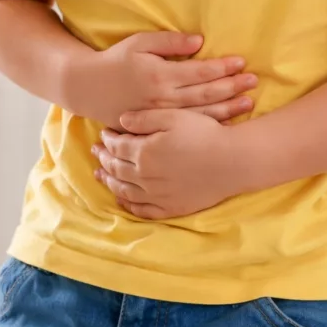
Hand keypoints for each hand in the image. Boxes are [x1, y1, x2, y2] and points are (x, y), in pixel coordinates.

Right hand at [77, 32, 256, 130]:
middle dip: (233, 87)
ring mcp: (161, 118)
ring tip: (249, 103)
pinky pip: (188, 129)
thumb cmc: (116, 60)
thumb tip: (200, 42)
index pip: (200, 72)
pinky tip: (226, 122)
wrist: (89, 88)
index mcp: (160, 76)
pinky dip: (209, 125)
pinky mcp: (156, 130)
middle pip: (206, 95)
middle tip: (254, 81)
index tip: (241, 62)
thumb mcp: (140, 43)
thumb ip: (170, 42)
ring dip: (228, 109)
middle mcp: (163, 100)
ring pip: (201, 115)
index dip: (222, 67)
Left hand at [92, 108, 239, 218]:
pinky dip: (127, 204)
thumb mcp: (174, 116)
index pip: (117, 146)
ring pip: (124, 190)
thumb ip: (145, 118)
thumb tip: (121, 120)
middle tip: (95, 151)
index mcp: (144, 151)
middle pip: (116, 168)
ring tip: (100, 174)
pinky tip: (122, 198)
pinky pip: (141, 210)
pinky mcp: (170, 208)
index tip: (103, 133)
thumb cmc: (204, 133)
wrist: (231, 162)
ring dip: (109, 181)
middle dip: (103, 158)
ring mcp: (157, 196)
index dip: (108, 139)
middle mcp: (145, 176)